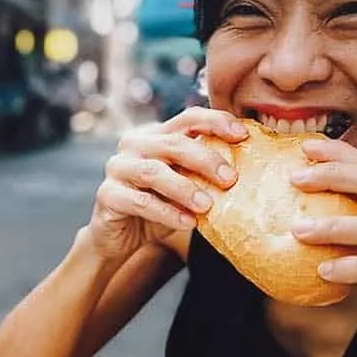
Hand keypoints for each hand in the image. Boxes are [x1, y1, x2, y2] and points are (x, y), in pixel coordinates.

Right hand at [89, 109, 247, 260]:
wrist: (119, 238)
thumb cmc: (158, 208)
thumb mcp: (184, 186)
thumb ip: (202, 173)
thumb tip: (248, 169)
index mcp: (155, 135)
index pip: (188, 118)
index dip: (216, 121)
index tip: (243, 135)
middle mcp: (134, 145)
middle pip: (173, 143)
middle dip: (205, 159)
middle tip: (231, 179)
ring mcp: (117, 168)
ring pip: (154, 171)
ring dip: (185, 188)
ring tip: (208, 206)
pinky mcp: (107, 195)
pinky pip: (141, 201)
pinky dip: (167, 213)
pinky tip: (188, 223)